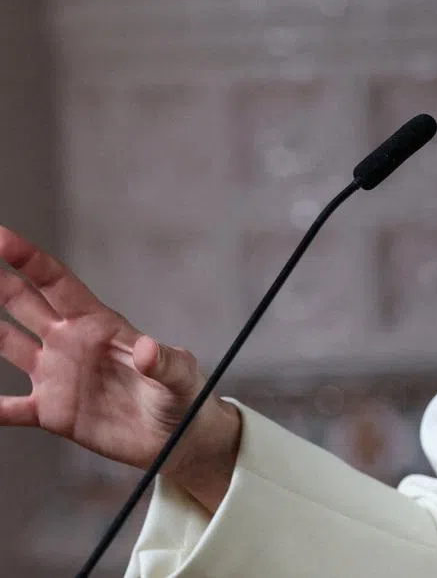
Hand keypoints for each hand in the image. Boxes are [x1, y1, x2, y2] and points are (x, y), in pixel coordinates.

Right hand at [0, 225, 239, 511]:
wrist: (176, 435)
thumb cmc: (182, 393)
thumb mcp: (179, 373)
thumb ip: (162, 361)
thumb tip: (148, 349)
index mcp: (99, 324)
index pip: (57, 284)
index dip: (30, 260)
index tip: (2, 237)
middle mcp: (71, 343)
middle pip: (25, 305)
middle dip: (0, 282)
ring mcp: (58, 375)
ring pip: (9, 344)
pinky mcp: (52, 412)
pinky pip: (9, 408)